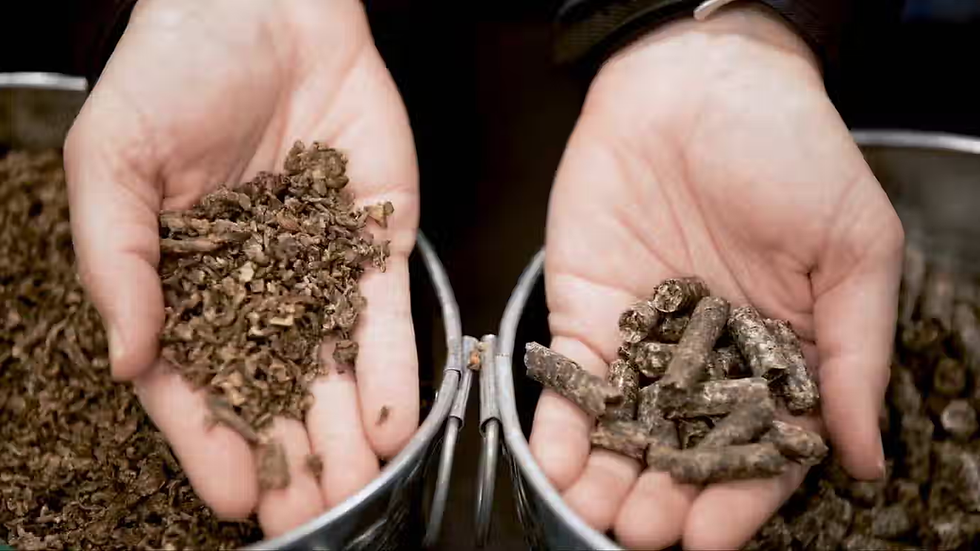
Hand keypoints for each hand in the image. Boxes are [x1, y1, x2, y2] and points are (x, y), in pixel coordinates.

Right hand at [65, 0, 418, 536]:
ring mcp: (317, 270)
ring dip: (345, 433)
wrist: (265, 7)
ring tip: (356, 489)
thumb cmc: (171, 74)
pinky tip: (394, 422)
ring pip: (333, 368)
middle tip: (308, 516)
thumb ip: (117, 262)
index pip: (195, 381)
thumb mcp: (114, 162)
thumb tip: (126, 359)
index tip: (230, 499)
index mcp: (182, 283)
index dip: (210, 443)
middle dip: (290, 457)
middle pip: (273, 391)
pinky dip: (392, 369)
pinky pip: (383, 316)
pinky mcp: (373, 242)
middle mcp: (253, 289)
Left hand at [530, 5, 902, 548]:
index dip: (739, 500)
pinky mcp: (586, 314)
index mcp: (780, 357)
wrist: (698, 82)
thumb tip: (865, 458)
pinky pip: (570, 384)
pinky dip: (560, 427)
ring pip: (623, 433)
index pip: (760, 452)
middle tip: (643, 532)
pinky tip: (555, 466)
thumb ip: (854, 355)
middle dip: (663, 500)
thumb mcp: (853, 249)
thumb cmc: (791, 151)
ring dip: (607, 480)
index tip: (712, 538)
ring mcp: (643, 343)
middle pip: (683, 455)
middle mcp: (708, 363)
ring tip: (597, 515)